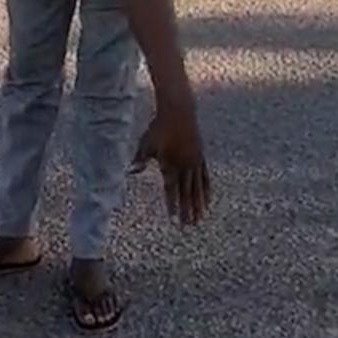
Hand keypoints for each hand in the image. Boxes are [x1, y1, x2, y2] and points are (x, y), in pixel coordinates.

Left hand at [131, 108, 212, 223]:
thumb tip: (130, 171)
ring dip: (199, 204)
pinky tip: (208, 199)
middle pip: (187, 193)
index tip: (174, 219)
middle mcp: (185, 166)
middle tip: (190, 226)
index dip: (172, 205)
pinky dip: (206, 190)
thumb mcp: (146, 143)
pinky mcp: (201, 157)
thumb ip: (140, 159)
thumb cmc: (159, 127)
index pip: (171, 189)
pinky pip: (205, 177)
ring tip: (201, 218)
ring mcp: (195, 162)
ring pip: (198, 188)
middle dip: (188, 210)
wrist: (179, 111)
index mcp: (171, 164)